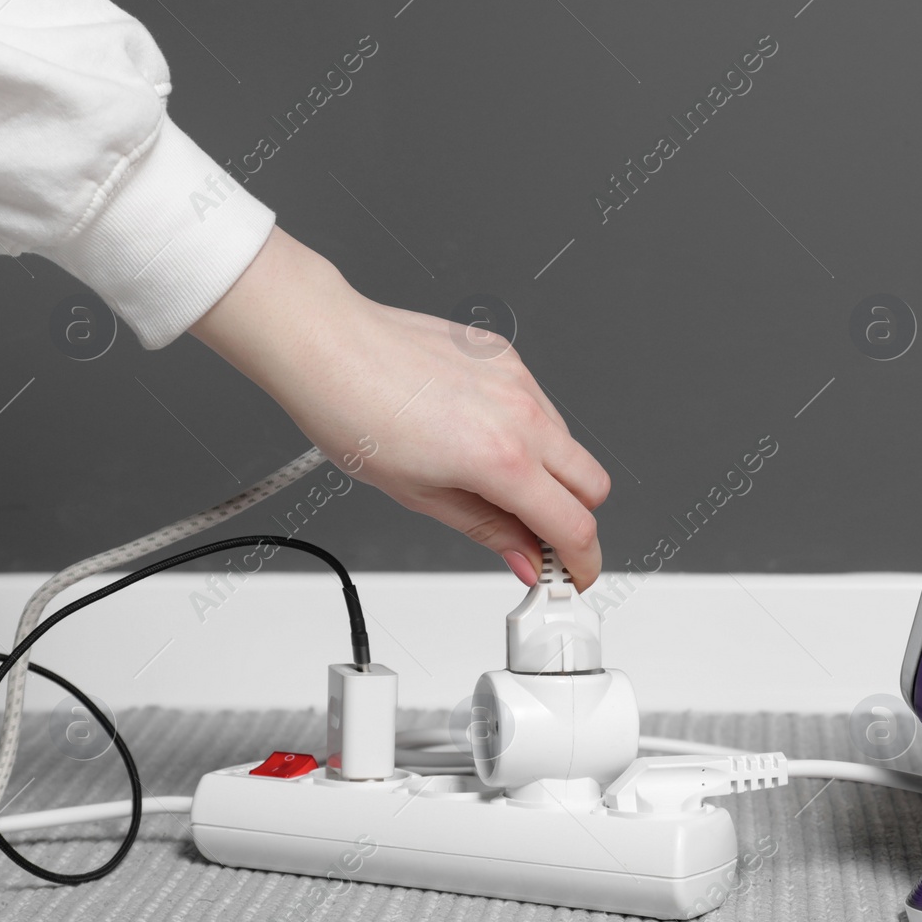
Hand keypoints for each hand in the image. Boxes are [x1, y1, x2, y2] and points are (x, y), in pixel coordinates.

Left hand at [189, 228, 609, 589]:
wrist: (328, 346)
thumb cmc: (354, 413)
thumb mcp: (420, 495)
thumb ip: (488, 530)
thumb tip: (523, 557)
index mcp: (502, 459)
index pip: (575, 524)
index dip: (580, 562)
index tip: (572, 575)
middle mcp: (522, 414)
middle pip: (593, 486)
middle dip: (574, 518)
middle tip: (537, 537)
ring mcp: (519, 381)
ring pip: (570, 445)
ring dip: (551, 475)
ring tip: (494, 485)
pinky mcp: (507, 358)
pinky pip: (543, 407)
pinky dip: (529, 434)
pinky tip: (481, 437)